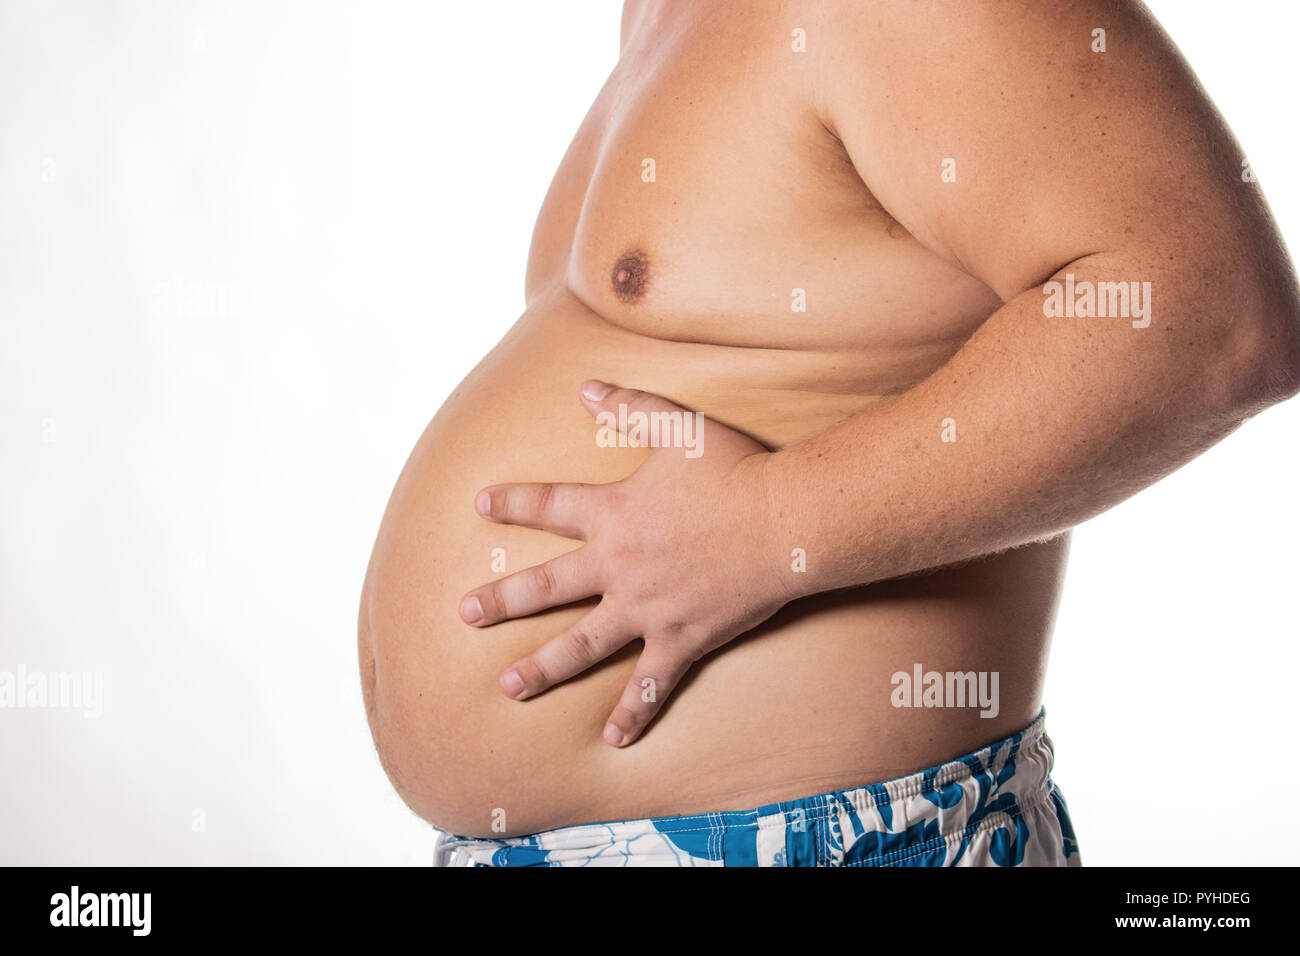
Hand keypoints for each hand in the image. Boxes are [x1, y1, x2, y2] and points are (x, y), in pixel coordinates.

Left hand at [459, 380, 794, 746]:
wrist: (786, 522)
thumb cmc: (737, 471)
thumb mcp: (680, 427)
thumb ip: (629, 405)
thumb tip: (584, 387)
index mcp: (614, 515)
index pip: (549, 506)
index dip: (513, 504)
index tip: (479, 506)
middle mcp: (619, 567)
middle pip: (547, 587)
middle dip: (502, 600)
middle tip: (464, 614)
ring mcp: (647, 609)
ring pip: (582, 646)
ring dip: (542, 668)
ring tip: (508, 687)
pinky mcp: (681, 639)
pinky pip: (651, 684)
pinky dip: (632, 713)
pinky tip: (612, 740)